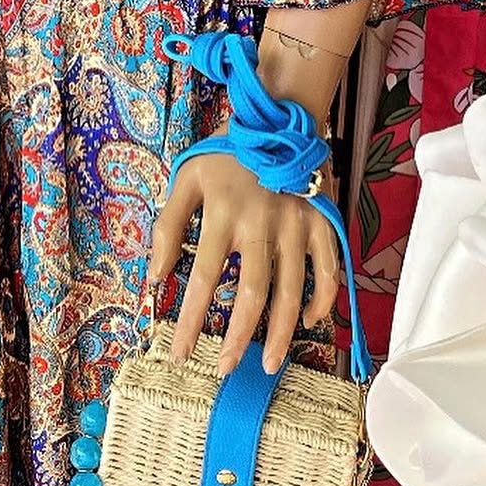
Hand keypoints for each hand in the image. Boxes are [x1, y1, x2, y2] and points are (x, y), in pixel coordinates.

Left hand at [150, 148, 338, 376]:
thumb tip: (156, 278)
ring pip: (293, 291)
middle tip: (224, 369)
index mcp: (224, 214)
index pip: (205, 279)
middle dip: (237, 338)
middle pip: (253, 294)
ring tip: (270, 364)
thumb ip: (168, 226)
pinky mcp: (323, 221)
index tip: (178, 354)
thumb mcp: (187, 178)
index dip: (191, 321)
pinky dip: (323, 300)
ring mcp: (298, 224)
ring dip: (282, 333)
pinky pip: (329, 270)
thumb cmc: (226, 152)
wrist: (277, 116)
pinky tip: (308, 322)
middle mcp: (262, 224)